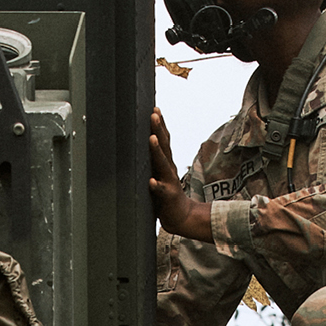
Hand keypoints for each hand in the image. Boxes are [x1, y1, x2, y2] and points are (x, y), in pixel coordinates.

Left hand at [150, 107, 213, 242]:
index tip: (155, 108)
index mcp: (165, 163)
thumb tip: (144, 143)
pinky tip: (151, 181)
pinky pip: (160, 191)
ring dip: (157, 151)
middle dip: (158, 129)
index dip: (160, 124)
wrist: (182, 217)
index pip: (163, 140)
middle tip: (154, 113)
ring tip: (151, 138)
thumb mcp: (160, 174)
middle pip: (164, 146)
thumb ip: (154, 161)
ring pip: (162, 164)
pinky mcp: (167, 197)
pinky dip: (155, 185)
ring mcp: (169, 182)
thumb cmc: (166, 194)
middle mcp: (168, 169)